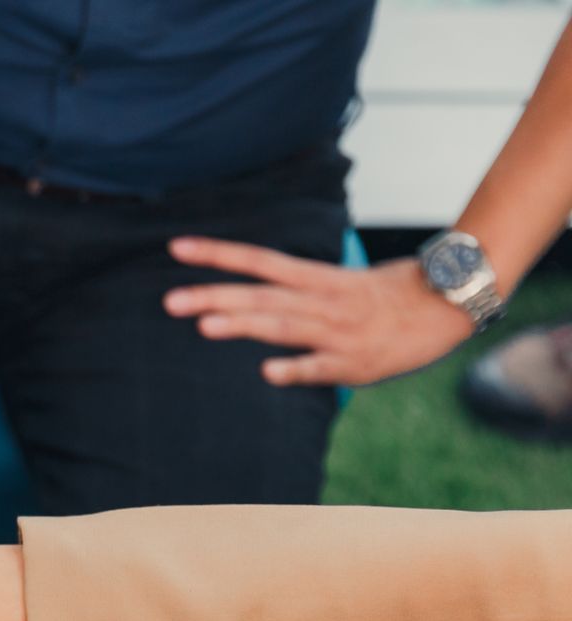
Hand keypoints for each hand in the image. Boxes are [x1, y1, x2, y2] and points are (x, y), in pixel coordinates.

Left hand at [164, 240, 473, 385]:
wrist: (451, 306)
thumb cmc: (388, 296)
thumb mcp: (338, 284)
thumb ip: (293, 294)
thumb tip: (247, 301)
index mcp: (318, 279)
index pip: (259, 261)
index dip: (218, 254)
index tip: (176, 248)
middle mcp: (322, 301)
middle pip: (260, 296)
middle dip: (214, 297)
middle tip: (170, 301)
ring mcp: (337, 332)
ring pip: (284, 326)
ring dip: (245, 325)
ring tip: (204, 326)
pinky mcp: (354, 364)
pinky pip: (320, 368)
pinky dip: (296, 369)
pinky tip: (267, 372)